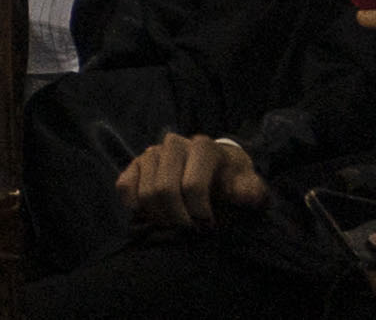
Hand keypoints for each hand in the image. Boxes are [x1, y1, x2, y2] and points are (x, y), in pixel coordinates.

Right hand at [116, 133, 262, 230]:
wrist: (216, 168)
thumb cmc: (232, 180)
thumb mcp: (249, 185)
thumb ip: (251, 190)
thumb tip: (244, 195)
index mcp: (203, 148)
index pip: (192, 186)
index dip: (199, 214)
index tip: (208, 227)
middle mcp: (174, 144)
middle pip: (164, 190)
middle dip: (177, 219)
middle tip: (189, 231)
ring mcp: (152, 152)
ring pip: (145, 192)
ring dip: (159, 218)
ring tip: (176, 226)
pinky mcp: (135, 163)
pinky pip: (124, 185)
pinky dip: (135, 206)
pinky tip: (153, 215)